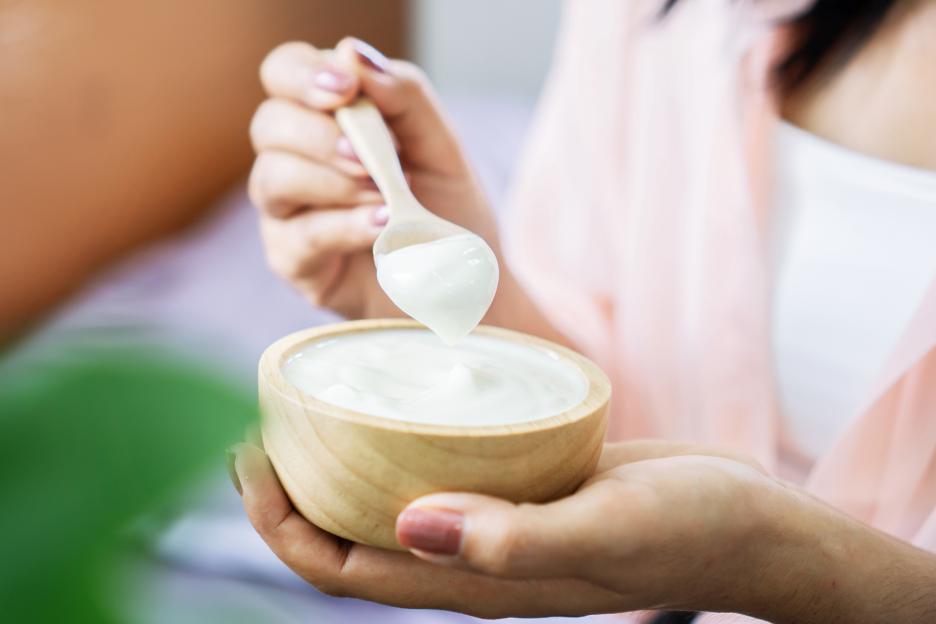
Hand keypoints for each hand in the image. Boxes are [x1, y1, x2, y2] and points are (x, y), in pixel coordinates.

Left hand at [231, 439, 790, 617]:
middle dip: (291, 491)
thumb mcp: (607, 527)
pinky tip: (393, 397)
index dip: (281, 524)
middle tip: (261, 421)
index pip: (342, 569)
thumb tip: (409, 523)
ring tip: (308, 405)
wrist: (747, 520)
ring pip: (386, 503)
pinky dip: (397, 441)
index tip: (250, 456)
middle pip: (348, 537)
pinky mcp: (518, 490)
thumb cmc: (690, 528)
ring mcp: (493, 524)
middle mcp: (470, 560)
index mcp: (474, 583)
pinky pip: (435, 472)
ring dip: (336, 464)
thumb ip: (513, 538)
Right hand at [248, 38, 498, 318]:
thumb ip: (403, 95)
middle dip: (317, 135)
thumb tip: (352, 52)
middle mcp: (297, 161)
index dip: (304, 75)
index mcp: (326, 119)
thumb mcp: (440, 144)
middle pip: (268, 124)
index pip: (285, 74)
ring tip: (385, 197)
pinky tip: (381, 227)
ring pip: (271, 179)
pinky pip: (300, 236)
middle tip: (368, 158)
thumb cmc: (448, 209)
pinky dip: (343, 226)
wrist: (464, 281)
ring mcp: (289, 214)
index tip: (346, 90)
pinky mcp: (295, 263)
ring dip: (331, 182)